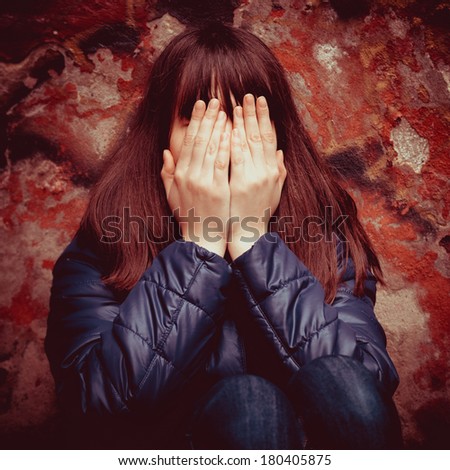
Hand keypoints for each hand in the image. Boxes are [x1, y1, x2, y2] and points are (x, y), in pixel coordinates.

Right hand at [161, 99, 231, 256]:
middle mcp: (190, 175)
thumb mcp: (172, 195)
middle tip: (215, 100)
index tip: (201, 105)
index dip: (195, 121)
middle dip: (207, 118)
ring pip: (210, 148)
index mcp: (180, 174)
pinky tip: (231, 132)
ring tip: (225, 110)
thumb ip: (167, 173)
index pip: (188, 142)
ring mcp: (204, 182)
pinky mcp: (218, 189)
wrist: (202, 238)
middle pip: (199, 141)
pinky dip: (225, 146)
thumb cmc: (189, 216)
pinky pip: (222, 163)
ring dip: (218, 128)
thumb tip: (166, 152)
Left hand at [228, 94, 286, 259]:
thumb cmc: (258, 213)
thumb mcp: (274, 193)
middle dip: (255, 114)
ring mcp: (253, 177)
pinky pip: (236, 158)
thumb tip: (279, 153)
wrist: (248, 234)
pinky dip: (233, 141)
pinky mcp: (240, 184)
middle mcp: (266, 172)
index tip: (261, 102)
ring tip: (238, 104)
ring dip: (243, 122)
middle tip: (250, 95)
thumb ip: (278, 172)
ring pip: (248, 143)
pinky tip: (229, 127)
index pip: (269, 139)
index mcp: (273, 171)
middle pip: (260, 136)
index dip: (265, 119)